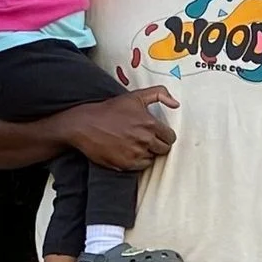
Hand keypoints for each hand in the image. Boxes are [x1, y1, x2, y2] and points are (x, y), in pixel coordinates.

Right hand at [62, 86, 177, 168]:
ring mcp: (135, 154)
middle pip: (164, 149)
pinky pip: (141, 167)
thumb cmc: (110, 110)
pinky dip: (137, 161)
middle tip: (144, 139)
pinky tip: (127, 150)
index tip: (156, 133)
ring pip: (152, 158)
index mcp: (150, 124)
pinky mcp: (125, 165)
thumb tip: (176, 104)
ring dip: (146, 153)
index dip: (164, 135)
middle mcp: (145, 140)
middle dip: (157, 144)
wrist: (84, 125)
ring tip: (133, 143)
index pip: (170, 137)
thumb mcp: (135, 96)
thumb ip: (159, 94)